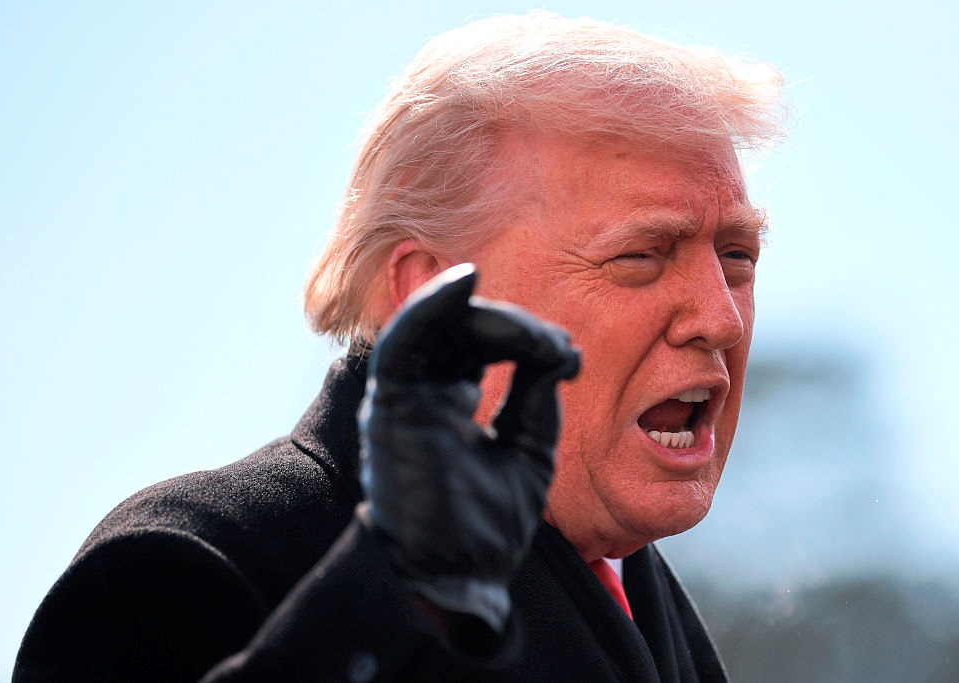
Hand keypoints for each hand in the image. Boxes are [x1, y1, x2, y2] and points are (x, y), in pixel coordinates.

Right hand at [358, 263, 579, 631]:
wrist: (462, 578)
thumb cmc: (490, 523)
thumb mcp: (530, 445)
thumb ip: (535, 393)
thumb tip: (556, 347)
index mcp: (450, 400)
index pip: (479, 342)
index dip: (525, 336)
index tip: (567, 357)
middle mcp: (424, 391)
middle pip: (459, 328)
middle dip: (511, 326)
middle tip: (553, 348)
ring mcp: (405, 396)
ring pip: (434, 325)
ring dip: (485, 317)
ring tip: (529, 333)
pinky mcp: (390, 404)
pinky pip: (403, 340)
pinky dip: (431, 305)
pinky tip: (466, 283)